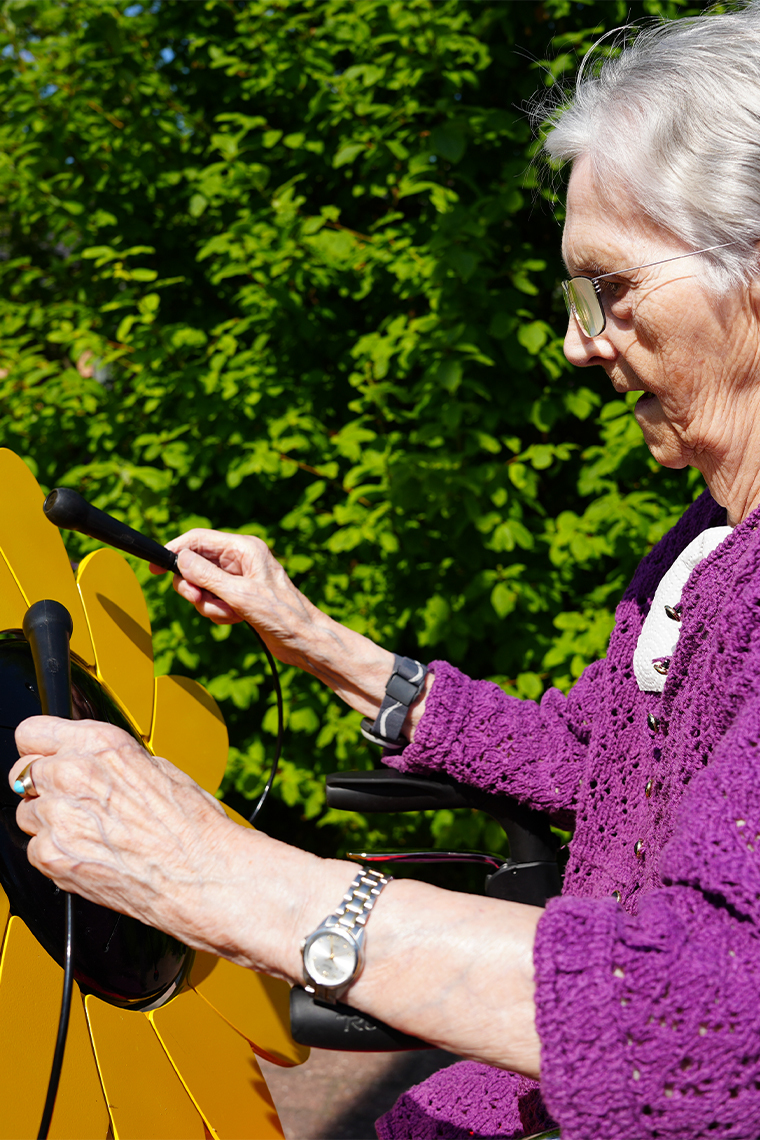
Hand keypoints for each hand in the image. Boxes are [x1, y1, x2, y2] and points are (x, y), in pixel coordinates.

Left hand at [8, 717, 236, 952]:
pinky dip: (57, 853)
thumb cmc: (191, 825)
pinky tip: (91, 854)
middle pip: (23, 773)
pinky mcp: (53, 856)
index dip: (40, 747)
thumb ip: (112, 761)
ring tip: (91, 833)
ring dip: (50, 822)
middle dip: (45, 787)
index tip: (46, 757)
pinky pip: (35, 849)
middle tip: (75, 802)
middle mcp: (74, 775)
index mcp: (100, 744)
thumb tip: (94, 763)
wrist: (201, 875)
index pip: (32, 732)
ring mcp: (59, 817)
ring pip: (27, 813)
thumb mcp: (158, 768)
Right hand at [151, 529, 321, 669]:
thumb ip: (207, 576)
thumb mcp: (239, 595)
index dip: (175, 550)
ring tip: (230, 614)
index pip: (198, 539)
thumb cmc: (282, 614)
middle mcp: (241, 560)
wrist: (304, 640)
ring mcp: (240, 579)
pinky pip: (214, 601)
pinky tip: (236, 620)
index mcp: (244, 549)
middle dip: (195, 587)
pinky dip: (219, 612)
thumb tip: (180, 558)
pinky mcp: (239, 597)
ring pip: (203, 587)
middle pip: (196, 565)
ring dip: (209, 604)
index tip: (155, 567)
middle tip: (201, 600)